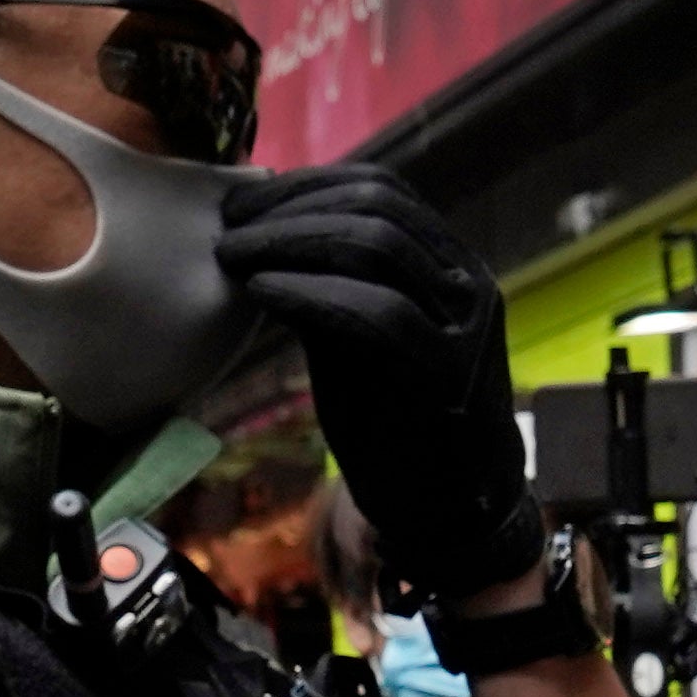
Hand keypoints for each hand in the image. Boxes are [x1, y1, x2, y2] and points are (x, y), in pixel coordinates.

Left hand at [221, 165, 542, 601]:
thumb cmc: (399, 425)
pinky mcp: (448, 374)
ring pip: (378, 246)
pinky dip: (311, 293)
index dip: (305, 186)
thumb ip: (332, 283)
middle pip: (377, 207)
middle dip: (289, 210)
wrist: (450, 509)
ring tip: (235, 258)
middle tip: (228, 232)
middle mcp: (467, 284)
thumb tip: (264, 231)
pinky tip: (265, 294)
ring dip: (290, 242)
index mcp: (450, 264)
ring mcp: (464, 326)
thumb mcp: (360, 338)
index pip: (381, 190)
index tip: (243, 207)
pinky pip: (378, 313)